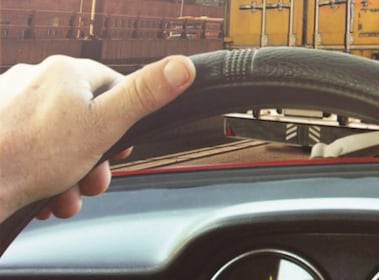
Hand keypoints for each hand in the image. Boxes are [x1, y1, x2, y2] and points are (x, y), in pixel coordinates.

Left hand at [0, 55, 194, 220]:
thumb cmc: (31, 158)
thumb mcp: (105, 127)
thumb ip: (145, 95)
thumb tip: (182, 66)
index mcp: (67, 72)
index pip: (115, 89)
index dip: (123, 125)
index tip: (118, 150)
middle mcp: (35, 78)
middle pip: (86, 118)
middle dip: (94, 159)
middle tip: (90, 181)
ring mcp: (10, 100)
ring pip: (58, 137)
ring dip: (69, 172)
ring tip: (63, 194)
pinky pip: (31, 144)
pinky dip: (41, 170)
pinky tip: (42, 191)